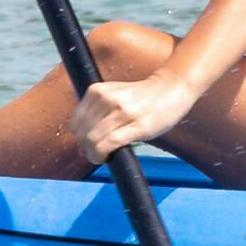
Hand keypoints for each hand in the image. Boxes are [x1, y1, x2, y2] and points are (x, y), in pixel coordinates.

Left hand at [73, 71, 195, 162]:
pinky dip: (103, 154)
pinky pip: (110, 143)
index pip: (75, 123)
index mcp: (97, 91)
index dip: (79, 138)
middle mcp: (107, 98)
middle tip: (97, 152)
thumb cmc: (142, 98)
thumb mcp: (114, 98)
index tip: (90, 143)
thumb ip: (96, 117)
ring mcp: (123, 111)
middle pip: (82, 133)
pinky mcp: (138, 125)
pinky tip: (108, 157)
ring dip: (94, 154)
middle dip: (86, 148)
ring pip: (93, 140)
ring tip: (103, 155)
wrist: (171, 89)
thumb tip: (81, 149)